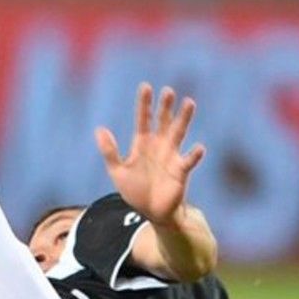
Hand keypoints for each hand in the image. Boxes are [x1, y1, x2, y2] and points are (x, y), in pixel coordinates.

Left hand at [96, 84, 206, 225]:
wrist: (151, 212)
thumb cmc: (135, 191)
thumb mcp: (118, 171)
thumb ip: (110, 151)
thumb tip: (99, 129)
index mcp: (143, 143)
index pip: (143, 119)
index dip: (144, 104)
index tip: (146, 86)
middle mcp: (159, 145)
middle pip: (163, 121)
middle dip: (165, 107)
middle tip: (168, 91)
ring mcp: (171, 156)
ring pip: (179, 133)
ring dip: (184, 119)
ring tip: (189, 103)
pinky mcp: (181, 171)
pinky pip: (188, 161)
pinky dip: (194, 155)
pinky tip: (199, 148)